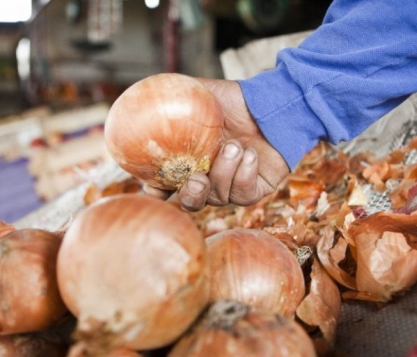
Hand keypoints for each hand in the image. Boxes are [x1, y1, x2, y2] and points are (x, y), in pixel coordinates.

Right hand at [144, 78, 289, 210]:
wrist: (274, 104)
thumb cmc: (236, 100)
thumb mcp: (201, 94)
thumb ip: (173, 98)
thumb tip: (142, 95)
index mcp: (191, 161)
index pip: (167, 185)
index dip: (157, 192)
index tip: (154, 189)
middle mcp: (209, 178)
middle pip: (191, 202)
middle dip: (191, 195)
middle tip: (197, 180)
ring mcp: (231, 187)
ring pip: (218, 197)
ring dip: (225, 171)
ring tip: (235, 147)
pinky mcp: (254, 191)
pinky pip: (243, 195)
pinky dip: (244, 175)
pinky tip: (250, 155)